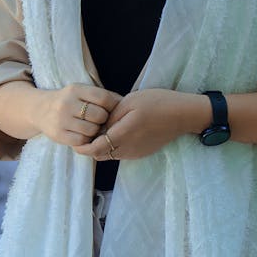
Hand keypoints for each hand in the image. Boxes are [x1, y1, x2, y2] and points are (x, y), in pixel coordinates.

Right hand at [35, 83, 121, 148]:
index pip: (103, 98)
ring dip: (95, 131)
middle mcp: (67, 103)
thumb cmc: (69, 101)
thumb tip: (125, 102)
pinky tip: (84, 135)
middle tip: (101, 121)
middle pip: (99, 115)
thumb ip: (101, 96)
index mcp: (76, 89)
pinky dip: (86, 140)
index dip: (113, 106)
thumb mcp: (82, 92)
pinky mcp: (58, 135)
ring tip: (93, 128)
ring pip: (91, 130)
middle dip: (104, 120)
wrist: (40, 110)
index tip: (112, 110)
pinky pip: (81, 141)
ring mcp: (61, 119)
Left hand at [73, 89, 209, 160]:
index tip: (74, 141)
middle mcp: (128, 149)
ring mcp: (136, 153)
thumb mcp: (131, 101)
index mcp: (124, 134)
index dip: (82, 147)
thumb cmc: (157, 102)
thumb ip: (112, 115)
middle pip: (101, 155)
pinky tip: (114, 133)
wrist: (182, 114)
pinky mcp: (142, 152)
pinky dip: (112, 147)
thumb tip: (99, 126)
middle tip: (82, 135)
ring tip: (96, 132)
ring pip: (110, 155)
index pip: (96, 148)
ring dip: (100, 147)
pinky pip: (121, 153)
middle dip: (89, 148)